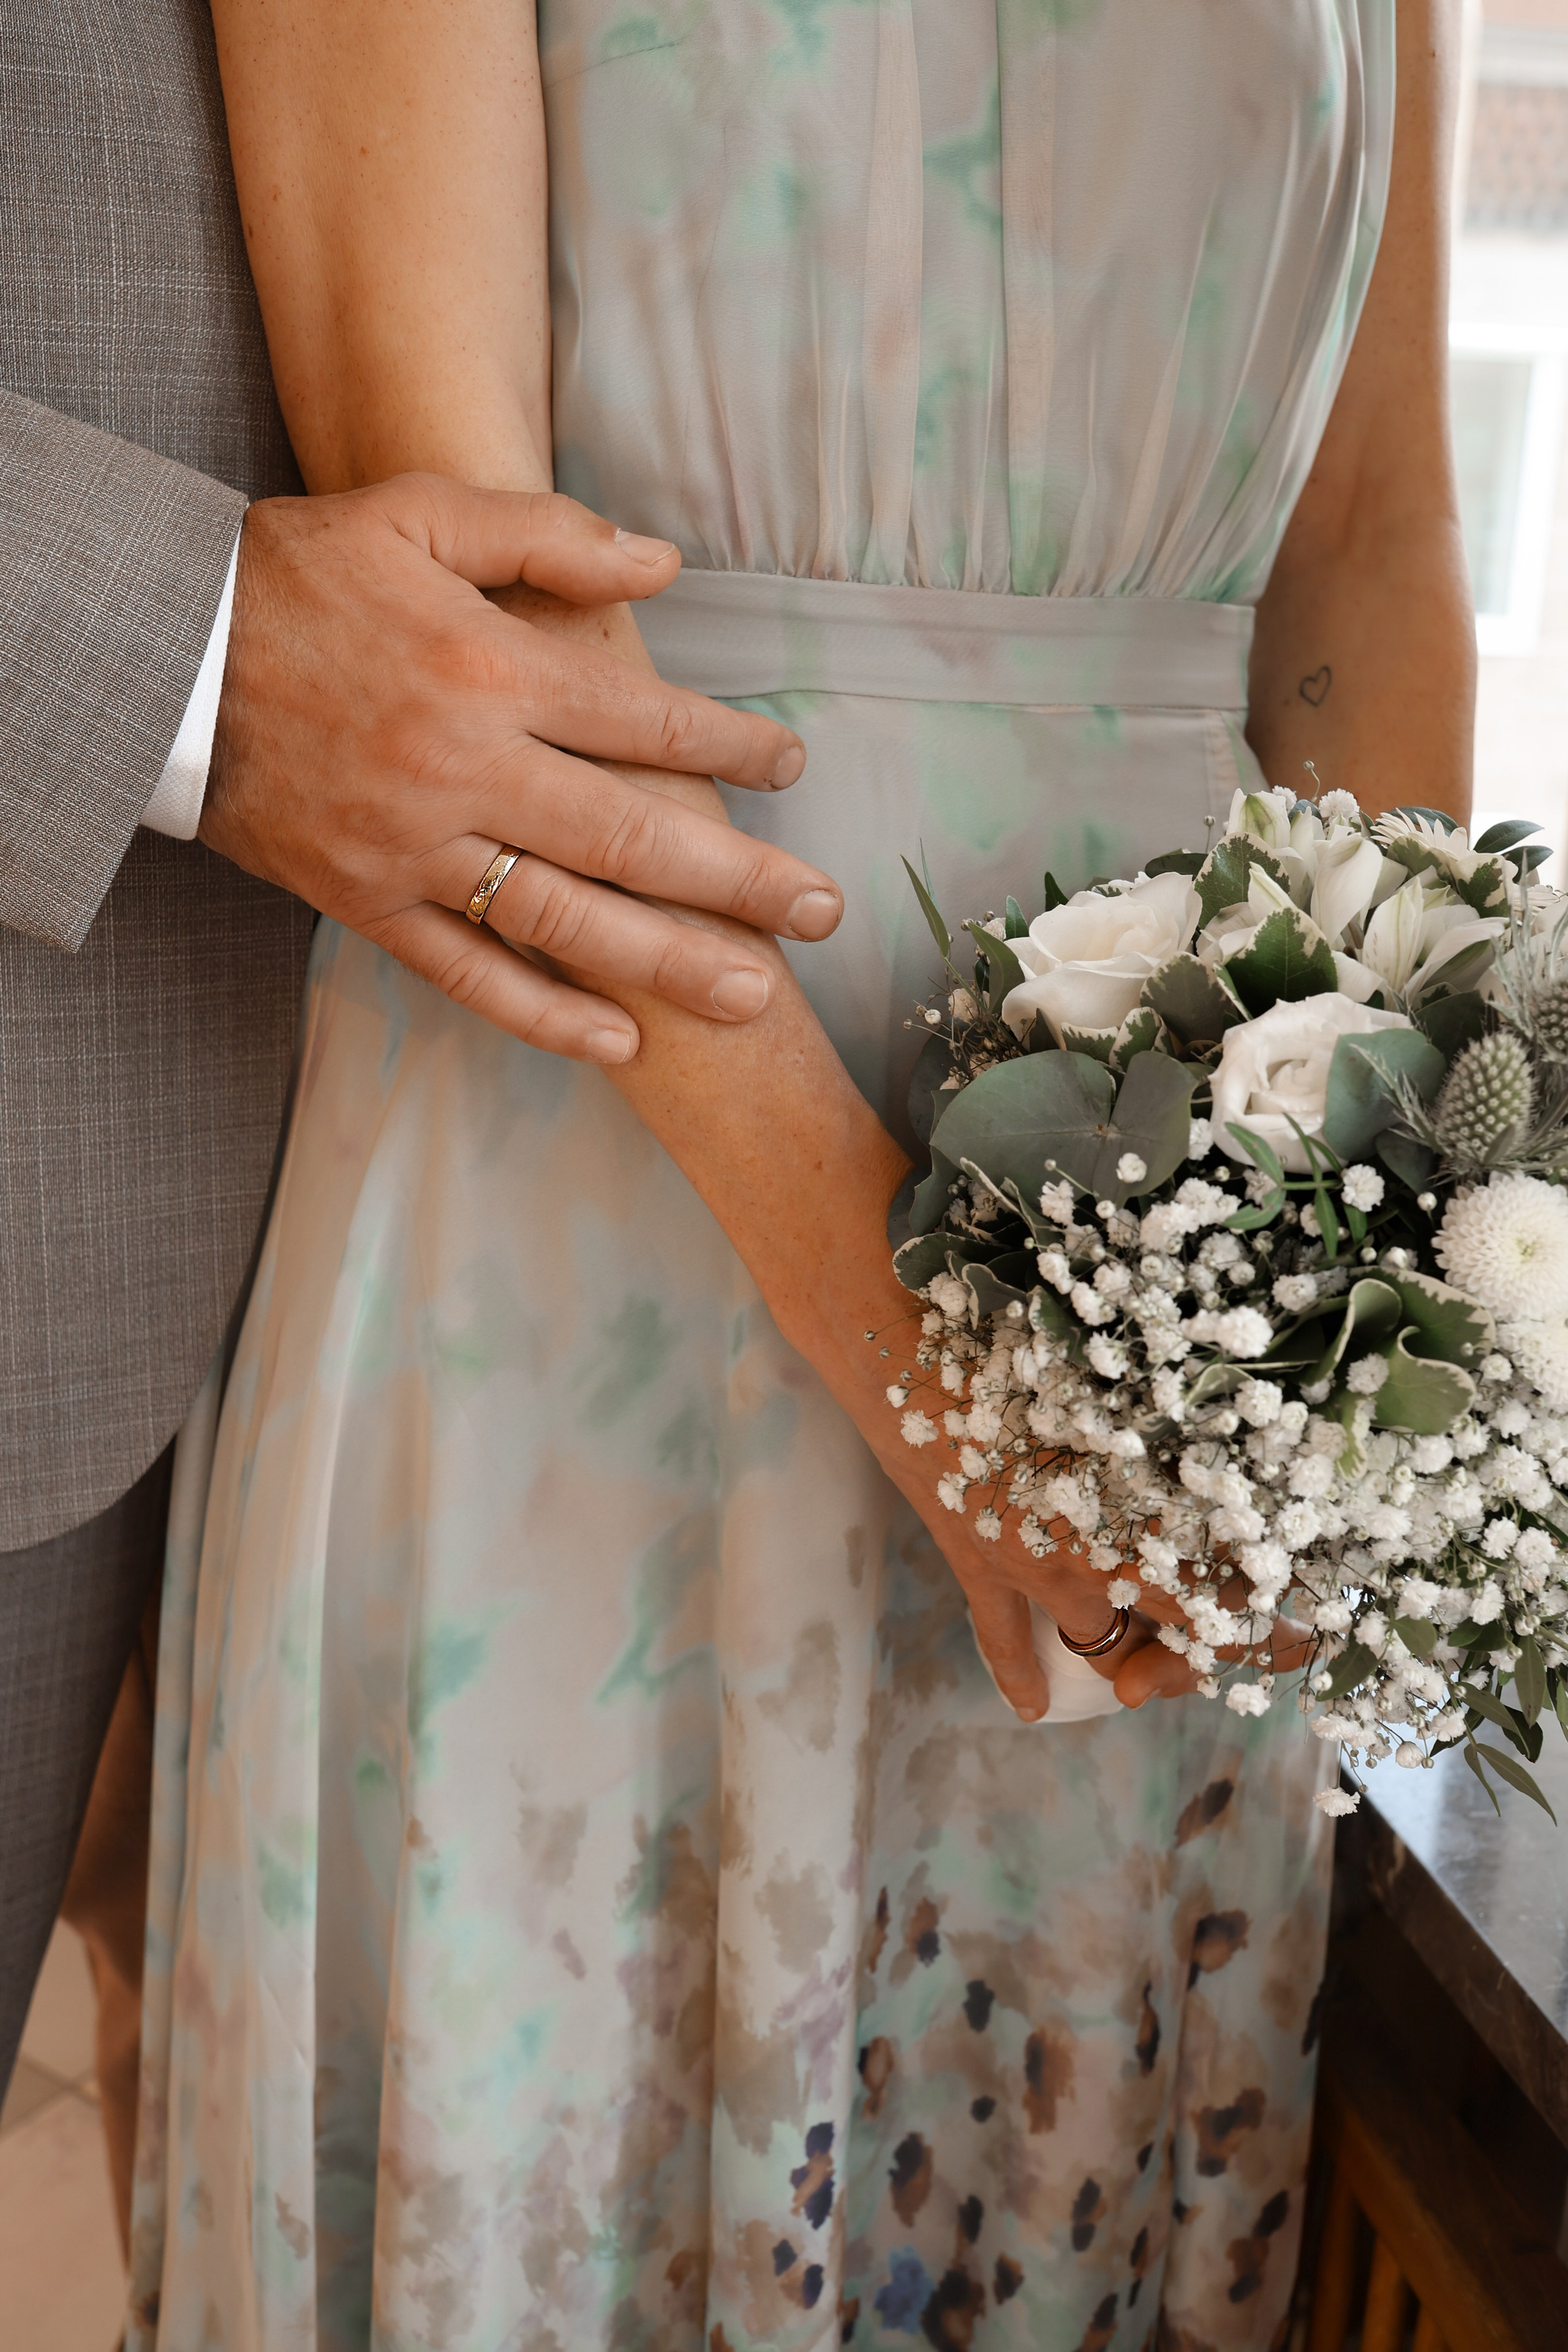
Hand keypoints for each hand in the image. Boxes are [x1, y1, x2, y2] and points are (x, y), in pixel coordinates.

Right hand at [201, 475, 844, 1063]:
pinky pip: (468, 975)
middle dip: (741, 881)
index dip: (729, 749)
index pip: (644, 719)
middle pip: (632, 836)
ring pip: (566, 921)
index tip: (790, 771)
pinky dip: (544, 1016)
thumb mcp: (415, 513)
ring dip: (669, 964)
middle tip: (826, 913)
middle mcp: (465, 769)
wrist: (161, 655)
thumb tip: (664, 562)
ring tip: (755, 996)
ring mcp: (416, 849)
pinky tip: (620, 1044)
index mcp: (488, 669)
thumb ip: (544, 532)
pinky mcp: (369, 904)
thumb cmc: (297, 575)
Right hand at [803, 1256, 1310, 1721]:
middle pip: (1191, 1625)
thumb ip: (1176, 1418)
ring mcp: (1041, 1567)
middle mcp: (1109, 1543)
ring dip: (1133, 1662)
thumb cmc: (1025, 1334)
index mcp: (1156, 1491)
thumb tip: (1243, 1421)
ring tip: (1155, 1665)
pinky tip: (1033, 1708)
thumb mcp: (1122, 1373)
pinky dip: (1018, 1675)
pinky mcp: (980, 1566)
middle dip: (1229, 1643)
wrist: (911, 1343)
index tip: (1307, 1597)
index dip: (1280, 1591)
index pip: (1244, 1568)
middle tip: (1269, 1643)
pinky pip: (1002, 1640)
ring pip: (1105, 1647)